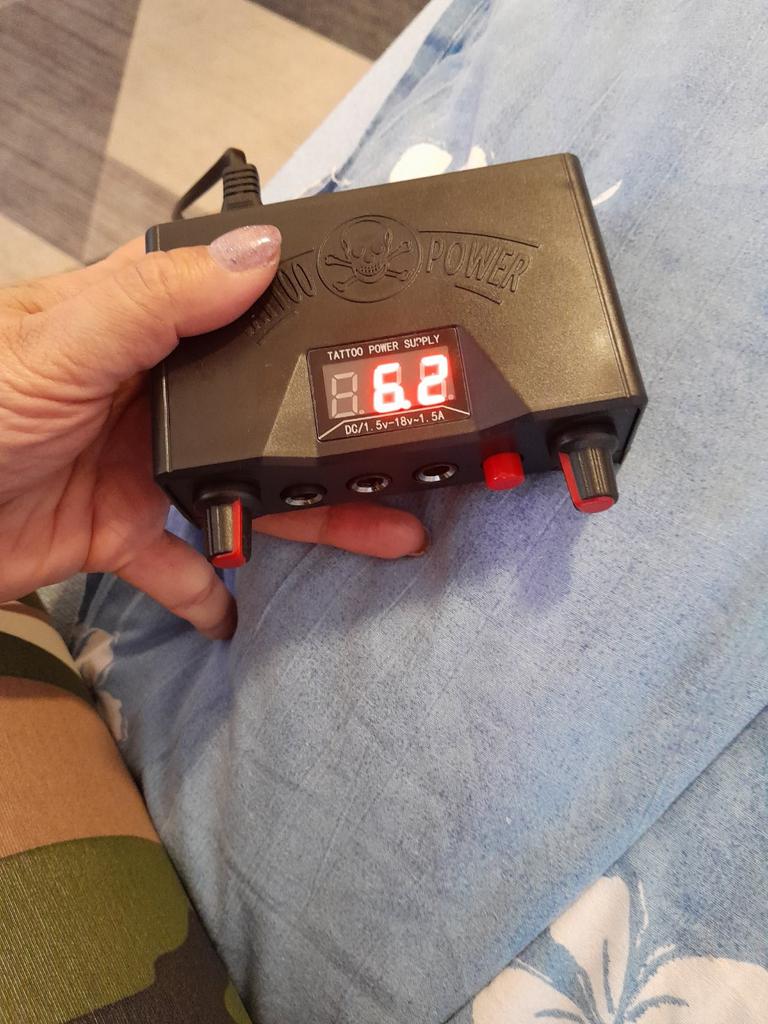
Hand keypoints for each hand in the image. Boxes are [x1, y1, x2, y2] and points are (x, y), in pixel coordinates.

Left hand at [0, 227, 427, 638]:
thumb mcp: (59, 345)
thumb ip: (156, 304)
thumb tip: (259, 254)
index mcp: (136, 324)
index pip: (232, 300)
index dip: (299, 305)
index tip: (377, 322)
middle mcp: (150, 392)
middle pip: (260, 409)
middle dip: (330, 434)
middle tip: (402, 451)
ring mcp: (140, 464)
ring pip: (245, 487)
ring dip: (308, 516)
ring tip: (382, 534)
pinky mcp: (121, 531)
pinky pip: (183, 564)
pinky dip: (210, 590)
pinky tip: (238, 610)